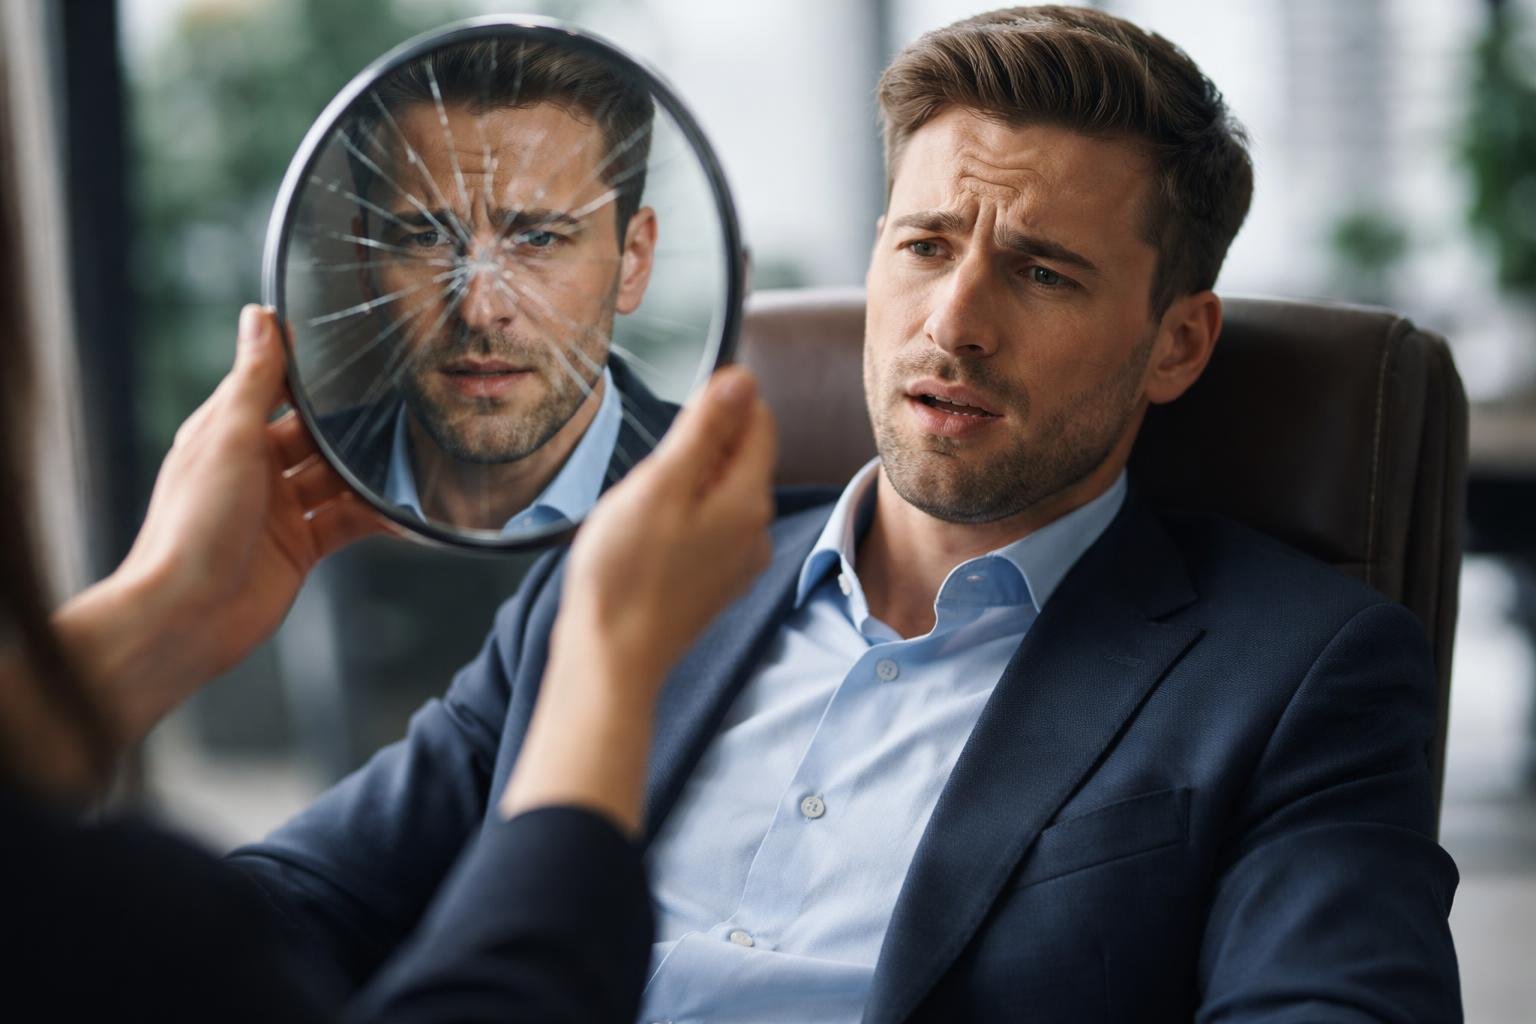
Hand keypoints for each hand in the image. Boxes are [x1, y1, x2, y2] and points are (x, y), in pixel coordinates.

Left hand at [56, 305, 385, 744]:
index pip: (273, 389)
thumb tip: (260, 315)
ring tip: (415, 456)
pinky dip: (379, 518)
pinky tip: (408, 513)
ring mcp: (279, 511)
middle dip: (353, 425)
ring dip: (371, 472)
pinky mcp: (302, 549)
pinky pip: (350, 523)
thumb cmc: (192, 527)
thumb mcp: (227, 438)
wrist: (187, 617)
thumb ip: (253, 379)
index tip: (352, 345)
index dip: (310, 371)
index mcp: (226, 435)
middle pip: (315, 436)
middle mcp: (253, 470)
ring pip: (338, 479)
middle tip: (404, 404)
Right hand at [554, 364, 776, 695]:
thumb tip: (743, 379)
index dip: (721, 404)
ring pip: (719, 494)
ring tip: (640, 517)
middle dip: (694, 451)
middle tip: (648, 481)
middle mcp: (755, 530)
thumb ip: (705, 428)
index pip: (760, 421)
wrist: (611, 659)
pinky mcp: (715, 583)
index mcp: (748, 499)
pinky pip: (706, 530)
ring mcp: (738, 561)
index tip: (678, 417)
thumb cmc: (626, 574)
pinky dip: (678, 521)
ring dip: (683, 487)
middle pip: (739, 458)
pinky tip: (644, 542)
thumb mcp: (660, 483)